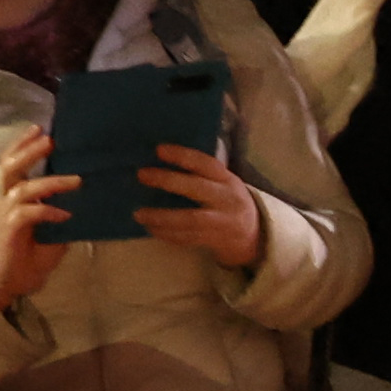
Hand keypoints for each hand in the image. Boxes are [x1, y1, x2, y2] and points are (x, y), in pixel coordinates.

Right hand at [0, 127, 77, 305]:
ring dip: (50, 182)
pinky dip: (47, 211)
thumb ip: (62, 208)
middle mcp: (6, 199)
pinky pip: (26, 213)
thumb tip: (88, 195)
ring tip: (76, 180)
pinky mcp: (8, 231)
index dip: (23, 143)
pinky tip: (66, 214)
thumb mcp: (52, 228)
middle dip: (28, 150)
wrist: (10, 282)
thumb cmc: (29, 254)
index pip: (12, 161)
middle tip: (50, 139)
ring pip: (20, 188)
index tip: (42, 128)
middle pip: (9, 166)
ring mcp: (5, 214)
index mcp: (13, 194)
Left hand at [126, 141, 267, 265]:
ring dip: (162, 217)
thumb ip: (201, 172)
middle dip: (168, 181)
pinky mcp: (213, 240)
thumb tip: (160, 158)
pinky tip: (150, 228)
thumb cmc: (227, 199)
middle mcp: (226, 200)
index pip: (206, 164)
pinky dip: (166, 234)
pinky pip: (187, 238)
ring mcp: (221, 222)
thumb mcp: (223, 182)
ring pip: (189, 219)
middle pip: (197, 189)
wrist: (252, 234)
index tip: (159, 150)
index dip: (183, 156)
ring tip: (138, 213)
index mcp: (228, 180)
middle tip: (142, 175)